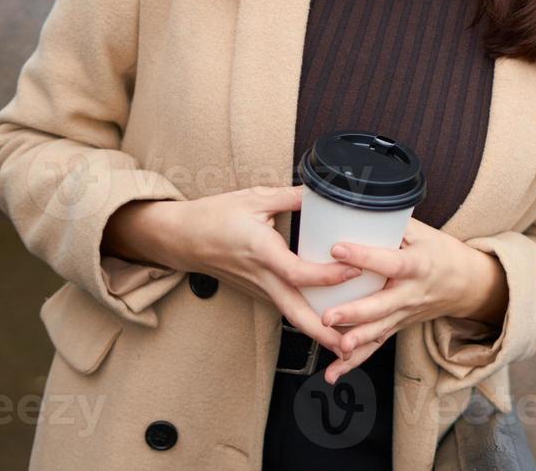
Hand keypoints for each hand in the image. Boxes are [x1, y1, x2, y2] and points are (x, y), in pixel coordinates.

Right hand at [153, 185, 359, 355]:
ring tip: (348, 340)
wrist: (181, 237)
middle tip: (350, 345)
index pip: (296, 273)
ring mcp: (258, 289)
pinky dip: (306, 317)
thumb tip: (324, 191)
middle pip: (294, 312)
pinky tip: (329, 316)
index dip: (326, 276)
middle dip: (322, 331)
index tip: (353, 271)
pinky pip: (285, 307)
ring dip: (316, 330)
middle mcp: (261, 277)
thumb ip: (292, 196)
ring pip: (290, 314)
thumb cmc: (215, 217)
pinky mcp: (258, 291)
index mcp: (261, 252)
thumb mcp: (255, 198)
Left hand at [315, 218, 503, 383]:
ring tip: (336, 347)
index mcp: (418, 265)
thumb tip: (357, 206)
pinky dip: (354, 363)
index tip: (337, 248)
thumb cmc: (442, 253)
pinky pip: (375, 347)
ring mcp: (405, 314)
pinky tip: (333, 373)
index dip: (365, 256)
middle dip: (355, 313)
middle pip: (382, 305)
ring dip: (356, 342)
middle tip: (329, 316)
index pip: (390, 261)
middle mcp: (411, 293)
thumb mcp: (423, 233)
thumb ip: (391, 224)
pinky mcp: (397, 327)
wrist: (467, 284)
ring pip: (379, 331)